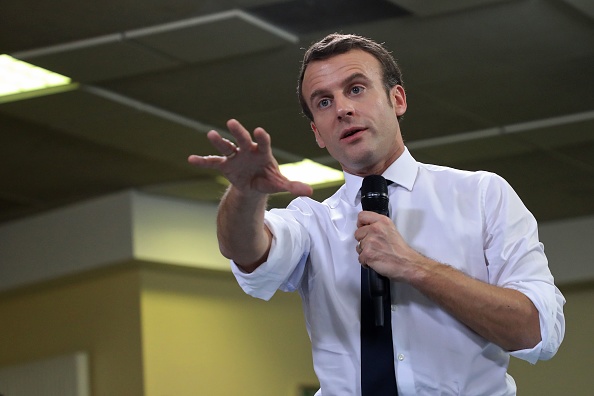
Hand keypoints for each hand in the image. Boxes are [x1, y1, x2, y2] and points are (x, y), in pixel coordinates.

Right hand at [188, 119, 312, 196]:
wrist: (254, 186)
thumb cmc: (269, 180)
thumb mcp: (280, 184)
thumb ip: (293, 186)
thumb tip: (310, 192)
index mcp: (263, 152)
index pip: (263, 143)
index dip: (261, 138)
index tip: (259, 131)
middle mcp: (248, 150)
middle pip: (243, 139)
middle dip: (239, 132)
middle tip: (232, 122)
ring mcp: (235, 156)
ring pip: (226, 147)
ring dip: (219, 141)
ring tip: (211, 134)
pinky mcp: (224, 165)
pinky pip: (212, 162)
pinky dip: (202, 161)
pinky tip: (191, 159)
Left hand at [354, 211, 420, 281]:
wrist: (407, 264)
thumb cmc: (401, 251)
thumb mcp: (391, 230)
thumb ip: (378, 226)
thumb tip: (367, 228)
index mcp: (382, 222)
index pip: (362, 216)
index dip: (361, 224)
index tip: (363, 229)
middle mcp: (375, 229)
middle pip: (357, 233)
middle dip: (363, 241)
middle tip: (373, 246)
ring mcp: (370, 241)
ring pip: (358, 246)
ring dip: (364, 252)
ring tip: (376, 254)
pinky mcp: (367, 253)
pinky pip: (360, 258)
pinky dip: (366, 262)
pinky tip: (375, 260)